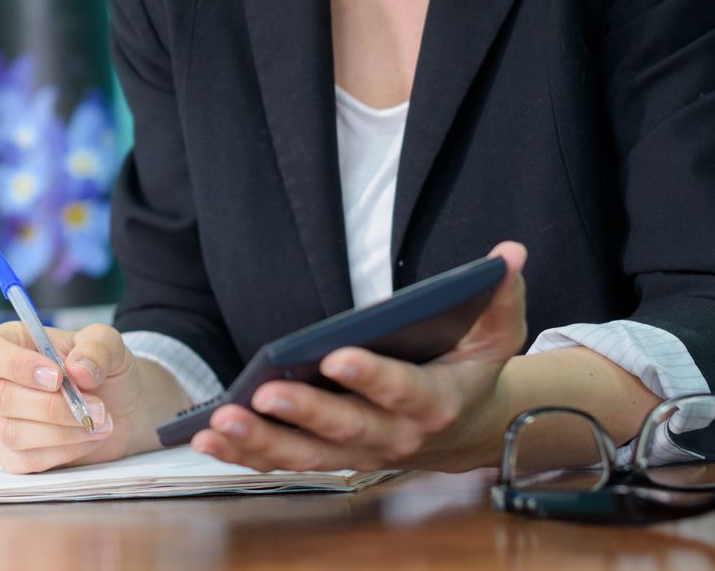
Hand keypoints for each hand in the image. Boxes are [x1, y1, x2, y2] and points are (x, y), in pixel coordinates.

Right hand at [0, 321, 164, 473]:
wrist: (118, 407)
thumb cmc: (102, 369)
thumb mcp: (109, 344)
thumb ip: (97, 347)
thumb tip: (78, 369)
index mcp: (8, 343)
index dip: (17, 365)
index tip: (57, 377)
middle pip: (1, 398)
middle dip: (52, 406)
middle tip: (96, 407)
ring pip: (12, 433)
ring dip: (62, 431)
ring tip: (98, 422)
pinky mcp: (9, 455)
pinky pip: (26, 460)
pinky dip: (64, 451)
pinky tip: (88, 438)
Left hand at [191, 240, 530, 473]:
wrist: (469, 431)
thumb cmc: (472, 371)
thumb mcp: (497, 334)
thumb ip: (501, 295)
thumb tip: (509, 252)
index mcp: (434, 403)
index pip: (401, 391)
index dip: (371, 375)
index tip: (337, 354)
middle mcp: (394, 439)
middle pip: (346, 431)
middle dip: (304, 413)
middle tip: (264, 392)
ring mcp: (358, 453)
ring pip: (306, 456)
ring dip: (261, 442)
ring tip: (218, 423)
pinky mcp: (329, 457)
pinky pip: (284, 462)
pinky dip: (245, 454)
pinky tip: (205, 437)